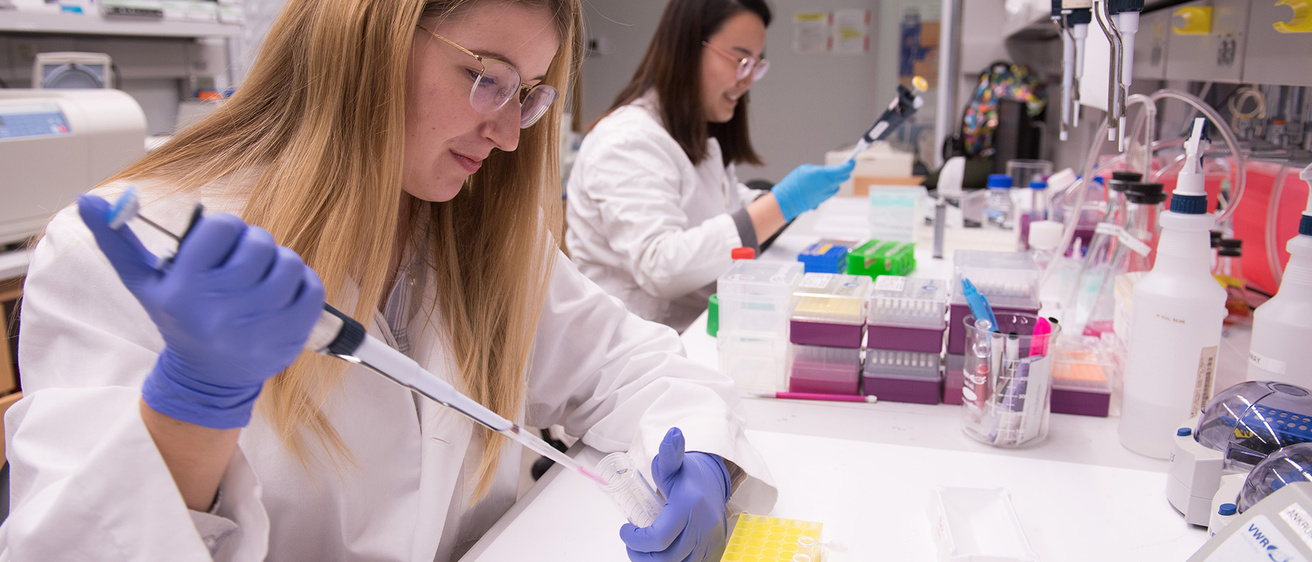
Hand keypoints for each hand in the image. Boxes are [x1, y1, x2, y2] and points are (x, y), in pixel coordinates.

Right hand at [77, 194, 324, 428]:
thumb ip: (118, 240)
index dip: (224, 229)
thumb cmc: (179, 320)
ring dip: (280, 263)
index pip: (222, 227)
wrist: (207, 378)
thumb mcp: (145, 284)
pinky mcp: (290, 337)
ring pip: (289, 263)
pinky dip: (302, 283)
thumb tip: (87, 200)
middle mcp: (221, 308)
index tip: (219, 244)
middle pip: (259, 243)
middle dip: (253, 245)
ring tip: (262, 276)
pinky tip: (283, 292)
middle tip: (242, 261)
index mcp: (185, 290)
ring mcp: (258, 325)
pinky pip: (312, 288)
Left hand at [620, 427, 730, 561]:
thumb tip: (673, 433)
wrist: (714, 481)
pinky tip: (663, 553)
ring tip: (645, 549)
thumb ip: (669, 452)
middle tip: (632, 543)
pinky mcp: (714, 551)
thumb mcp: (672, 463)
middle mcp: (703, 527)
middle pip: (666, 558)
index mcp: (689, 506)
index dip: (636, 540)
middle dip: (642, 555)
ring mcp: (710, 542)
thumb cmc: (688, 475)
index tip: (625, 531)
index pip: (658, 538)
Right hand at [770, 160, 855, 221]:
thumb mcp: (806, 169)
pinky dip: (825, 188)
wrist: (788, 200)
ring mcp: (827, 194)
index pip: (845, 169)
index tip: (852, 161)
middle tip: (841, 167)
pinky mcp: (823, 200)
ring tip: (823, 178)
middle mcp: (829, 185)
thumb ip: (819, 170)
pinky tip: (815, 187)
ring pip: (836, 186)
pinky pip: (828, 192)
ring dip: (834, 181)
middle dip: (843, 172)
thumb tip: (824, 173)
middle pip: (844, 177)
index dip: (850, 164)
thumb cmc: (794, 183)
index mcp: (825, 174)